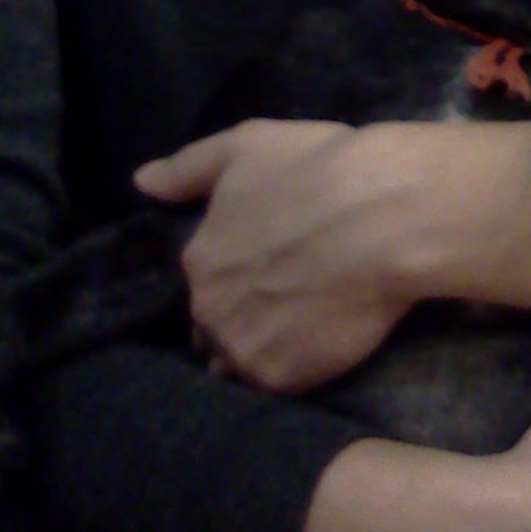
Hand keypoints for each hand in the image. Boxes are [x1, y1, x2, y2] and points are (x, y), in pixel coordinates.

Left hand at [134, 119, 422, 390]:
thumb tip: (140, 182)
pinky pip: (276, 386)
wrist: (390, 216)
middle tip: (288, 301)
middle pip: (214, 330)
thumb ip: (187, 169)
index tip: (268, 269)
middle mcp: (207, 311)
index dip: (233, 279)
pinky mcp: (283, 379)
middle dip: (240, 320)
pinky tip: (321, 346)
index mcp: (198, 260)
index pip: (202, 286)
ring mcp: (242, 349)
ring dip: (258, 352)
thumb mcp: (246, 145)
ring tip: (302, 332)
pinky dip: (293, 370)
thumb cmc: (320, 170)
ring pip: (239, 364)